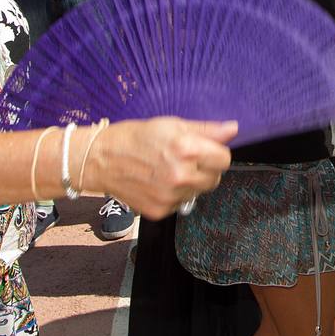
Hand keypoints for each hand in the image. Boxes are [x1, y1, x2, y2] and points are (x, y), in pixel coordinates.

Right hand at [83, 117, 235, 217]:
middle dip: (205, 169)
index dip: (216, 153)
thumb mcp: (171, 124)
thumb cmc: (135, 137)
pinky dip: (176, 195)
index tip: (206, 150)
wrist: (101, 160)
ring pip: (198, 192)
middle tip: (185, 159)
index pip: (224, 159)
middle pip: (215, 178)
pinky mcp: (161, 211)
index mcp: (186, 149)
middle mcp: (181, 175)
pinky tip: (159, 182)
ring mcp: (171, 196)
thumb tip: (233, 129)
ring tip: (169, 170)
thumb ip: (206, 130)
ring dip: (191, 182)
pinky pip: (181, 204)